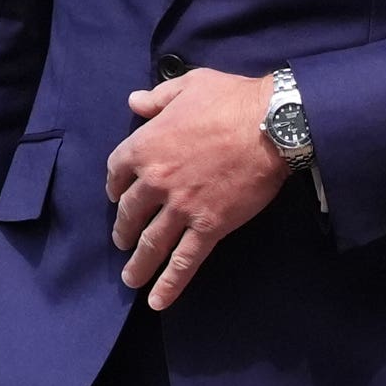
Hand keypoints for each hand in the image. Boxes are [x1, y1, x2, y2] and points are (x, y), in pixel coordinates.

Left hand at [105, 67, 288, 309]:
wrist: (271, 125)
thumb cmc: (232, 99)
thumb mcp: (190, 85)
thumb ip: (158, 97)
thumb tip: (135, 101)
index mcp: (146, 146)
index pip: (116, 171)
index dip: (114, 185)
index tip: (117, 194)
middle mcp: (156, 181)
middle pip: (129, 212)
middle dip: (123, 229)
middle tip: (122, 241)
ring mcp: (181, 208)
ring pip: (151, 243)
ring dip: (138, 264)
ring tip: (130, 278)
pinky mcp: (209, 227)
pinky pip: (184, 261)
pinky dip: (170, 284)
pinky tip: (157, 301)